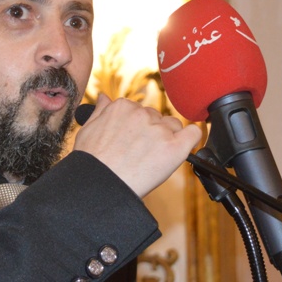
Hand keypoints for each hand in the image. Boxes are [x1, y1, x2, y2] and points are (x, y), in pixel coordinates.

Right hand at [73, 94, 202, 197]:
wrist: (99, 185)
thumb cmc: (91, 162)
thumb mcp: (88, 129)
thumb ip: (101, 110)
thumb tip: (104, 97)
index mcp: (123, 106)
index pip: (140, 111)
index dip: (138, 127)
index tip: (133, 142)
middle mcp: (142, 114)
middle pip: (157, 118)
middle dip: (152, 132)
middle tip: (142, 154)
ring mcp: (160, 130)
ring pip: (174, 126)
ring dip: (169, 137)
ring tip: (154, 157)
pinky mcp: (174, 147)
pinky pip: (193, 133)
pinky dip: (191, 138)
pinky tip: (182, 147)